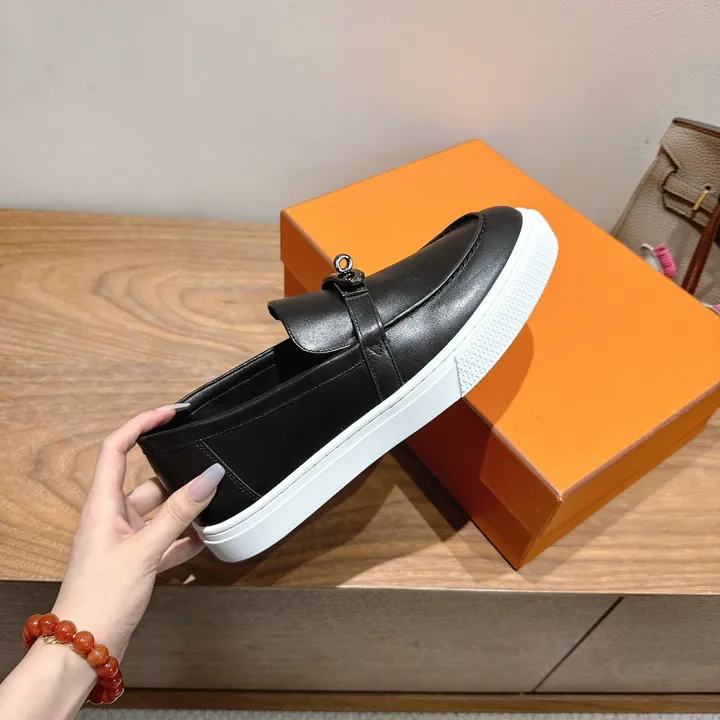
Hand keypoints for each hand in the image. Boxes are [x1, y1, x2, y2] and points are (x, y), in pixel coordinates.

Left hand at [51, 405, 224, 658]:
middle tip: (206, 470)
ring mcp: (123, 540)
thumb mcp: (144, 549)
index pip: (116, 448)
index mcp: (102, 505)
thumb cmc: (100, 597)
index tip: (170, 414)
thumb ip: (179, 512)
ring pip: (159, 512)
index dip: (141, 425)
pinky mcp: (135, 562)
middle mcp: (111, 517)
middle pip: (146, 481)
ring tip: (213, 505)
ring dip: (184, 511)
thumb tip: (208, 477)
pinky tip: (204, 539)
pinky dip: (184, 538)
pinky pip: (164, 539)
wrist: (84, 648)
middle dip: (176, 477)